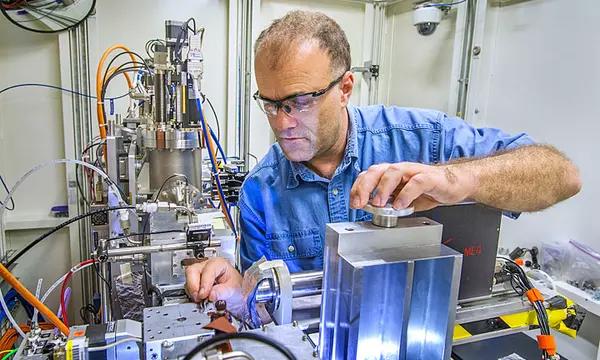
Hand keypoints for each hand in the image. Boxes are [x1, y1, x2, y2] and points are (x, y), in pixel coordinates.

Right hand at [185, 257, 242, 304]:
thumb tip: (211, 295)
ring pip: (188, 279)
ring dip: (192, 291)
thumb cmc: (236, 288)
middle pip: (192, 271)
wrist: (235, 295)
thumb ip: (223, 292)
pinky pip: (188, 287)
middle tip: (198, 298)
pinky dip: (191, 295)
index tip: (204, 295)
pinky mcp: (194, 283)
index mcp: (218, 264)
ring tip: (200, 300)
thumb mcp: (234, 290)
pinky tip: (199, 300)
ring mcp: (199, 274)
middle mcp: (206, 266)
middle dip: (193, 286)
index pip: (207, 270)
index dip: (204, 283)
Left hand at [350, 162, 475, 210]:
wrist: (455, 184)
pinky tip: (401, 206)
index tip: (353, 203)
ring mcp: (414, 172)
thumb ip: (389, 202)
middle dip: (365, 186)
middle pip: (377, 170)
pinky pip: (416, 182)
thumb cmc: (427, 189)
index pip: (368, 176)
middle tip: (359, 203)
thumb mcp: (403, 198)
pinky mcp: (430, 178)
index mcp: (391, 174)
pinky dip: (406, 193)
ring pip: (394, 172)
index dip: (358, 188)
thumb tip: (371, 210)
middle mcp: (400, 170)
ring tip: (378, 204)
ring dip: (383, 188)